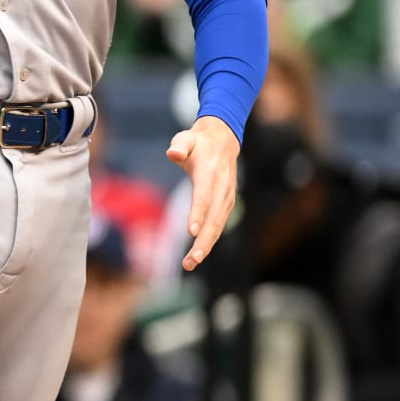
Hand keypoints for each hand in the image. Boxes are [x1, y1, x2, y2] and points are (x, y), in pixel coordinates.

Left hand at [166, 115, 239, 271]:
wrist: (223, 142)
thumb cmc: (198, 142)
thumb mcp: (186, 137)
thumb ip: (179, 145)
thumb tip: (172, 154)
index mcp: (210, 171)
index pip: (204, 195)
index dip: (198, 212)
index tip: (190, 231)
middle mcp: (222, 187)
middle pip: (214, 218)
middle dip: (203, 241)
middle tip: (191, 260)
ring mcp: (227, 197)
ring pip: (218, 225)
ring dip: (206, 246)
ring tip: (190, 263)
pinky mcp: (226, 204)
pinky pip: (218, 225)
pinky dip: (210, 240)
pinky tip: (198, 254)